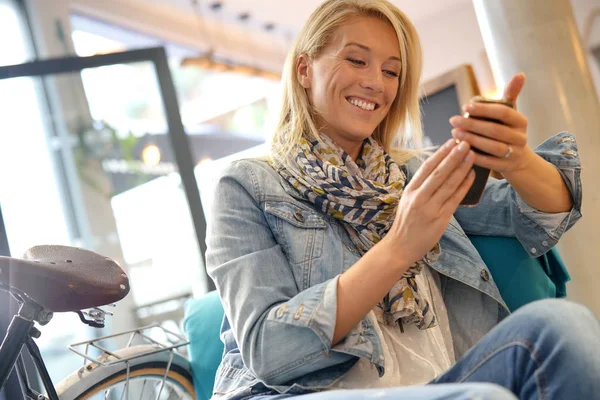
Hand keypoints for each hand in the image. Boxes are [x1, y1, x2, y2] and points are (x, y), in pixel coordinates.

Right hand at [382, 139, 474, 265]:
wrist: (400, 247)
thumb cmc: (406, 223)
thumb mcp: (408, 200)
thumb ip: (421, 186)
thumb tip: (440, 168)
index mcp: (410, 190)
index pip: (427, 167)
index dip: (440, 153)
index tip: (451, 141)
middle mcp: (419, 197)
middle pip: (439, 173)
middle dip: (454, 156)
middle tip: (466, 142)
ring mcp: (430, 208)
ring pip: (449, 184)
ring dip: (462, 168)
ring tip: (472, 155)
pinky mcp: (440, 219)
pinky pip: (455, 199)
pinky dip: (464, 186)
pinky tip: (472, 176)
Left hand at [448, 73, 535, 174]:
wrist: (517, 159)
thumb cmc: (506, 130)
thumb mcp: (509, 114)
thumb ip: (510, 95)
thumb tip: (520, 74)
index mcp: (521, 121)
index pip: (503, 113)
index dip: (484, 109)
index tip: (465, 106)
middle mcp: (521, 137)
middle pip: (495, 130)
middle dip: (472, 125)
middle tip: (453, 120)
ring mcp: (514, 154)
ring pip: (493, 147)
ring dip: (471, 140)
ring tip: (454, 134)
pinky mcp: (506, 167)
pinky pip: (489, 162)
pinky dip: (474, 156)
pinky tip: (460, 150)